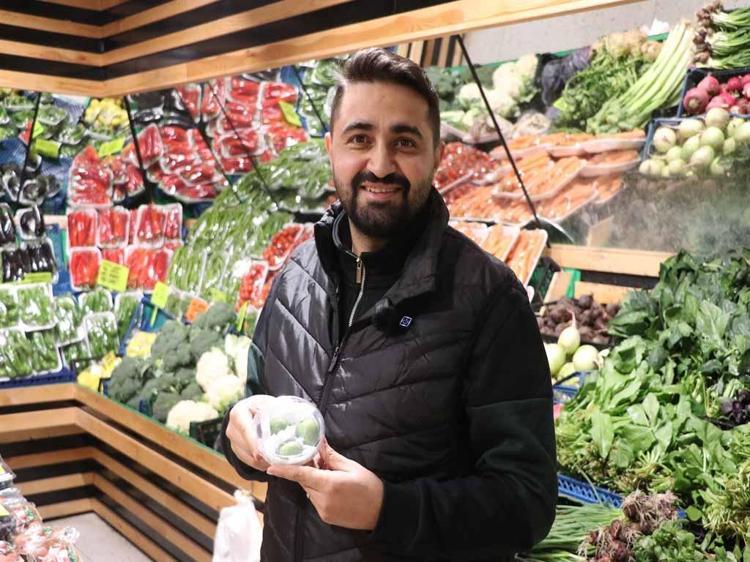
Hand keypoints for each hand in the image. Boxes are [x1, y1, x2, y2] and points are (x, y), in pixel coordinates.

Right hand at [225, 394, 275, 471]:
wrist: (250, 410)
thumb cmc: (261, 405)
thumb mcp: (266, 403)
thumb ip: (272, 410)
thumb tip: (287, 417)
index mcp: (238, 414)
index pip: (245, 429)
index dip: (252, 442)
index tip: (260, 453)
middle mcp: (231, 428)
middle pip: (244, 445)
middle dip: (260, 454)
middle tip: (276, 460)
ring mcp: (232, 441)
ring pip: (246, 456)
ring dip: (261, 461)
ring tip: (277, 462)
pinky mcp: (236, 450)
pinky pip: (247, 461)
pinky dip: (259, 464)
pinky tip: (271, 463)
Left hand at [267, 441, 383, 530]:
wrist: (381, 511)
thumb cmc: (369, 486)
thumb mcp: (351, 467)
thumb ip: (331, 457)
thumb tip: (319, 443)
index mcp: (329, 484)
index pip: (301, 475)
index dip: (285, 471)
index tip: (271, 467)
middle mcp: (323, 499)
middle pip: (304, 481)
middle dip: (306, 469)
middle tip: (315, 459)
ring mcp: (323, 510)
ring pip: (309, 490)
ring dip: (313, 480)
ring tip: (329, 473)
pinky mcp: (325, 517)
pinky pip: (315, 499)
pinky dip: (318, 490)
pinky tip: (332, 486)